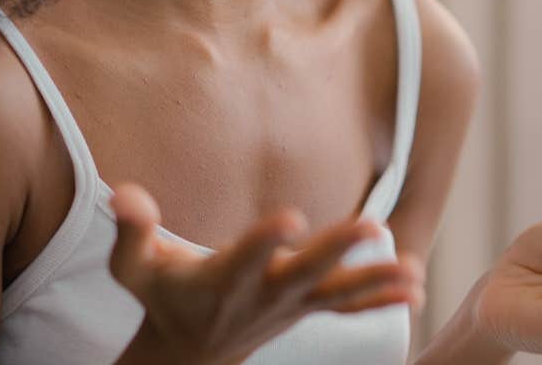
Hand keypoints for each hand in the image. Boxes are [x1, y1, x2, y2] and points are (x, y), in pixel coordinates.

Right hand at [107, 183, 425, 364]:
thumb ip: (130, 230)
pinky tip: (418, 289)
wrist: (188, 353)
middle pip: (304, 271)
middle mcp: (262, 294)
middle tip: (372, 224)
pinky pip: (348, 306)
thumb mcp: (133, 267)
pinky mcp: (306, 308)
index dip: (265, 240)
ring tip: (415, 271)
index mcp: (222, 280)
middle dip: (337, 249)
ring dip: (376, 282)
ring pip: (337, 293)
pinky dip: (382, 299)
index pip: (245, 257)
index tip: (290, 217)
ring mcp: (289, 305)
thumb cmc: (160, 297)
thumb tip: (123, 194)